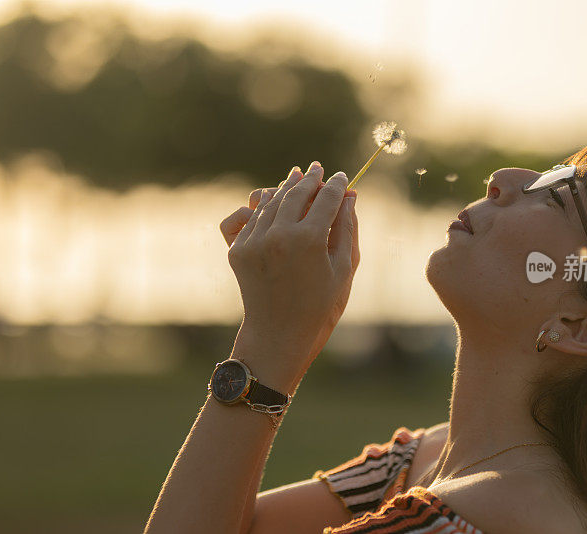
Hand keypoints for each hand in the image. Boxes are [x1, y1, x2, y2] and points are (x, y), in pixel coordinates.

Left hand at [219, 162, 359, 378]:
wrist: (278, 336)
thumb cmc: (321, 307)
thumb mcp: (344, 268)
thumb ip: (347, 228)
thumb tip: (349, 197)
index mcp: (309, 240)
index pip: (327, 198)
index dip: (337, 185)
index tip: (342, 178)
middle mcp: (278, 235)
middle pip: (297, 193)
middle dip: (310, 179)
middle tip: (318, 168)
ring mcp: (254, 242)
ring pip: (271, 201)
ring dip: (285, 188)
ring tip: (296, 178)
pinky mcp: (237, 250)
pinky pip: (249, 217)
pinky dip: (262, 208)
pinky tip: (272, 202)